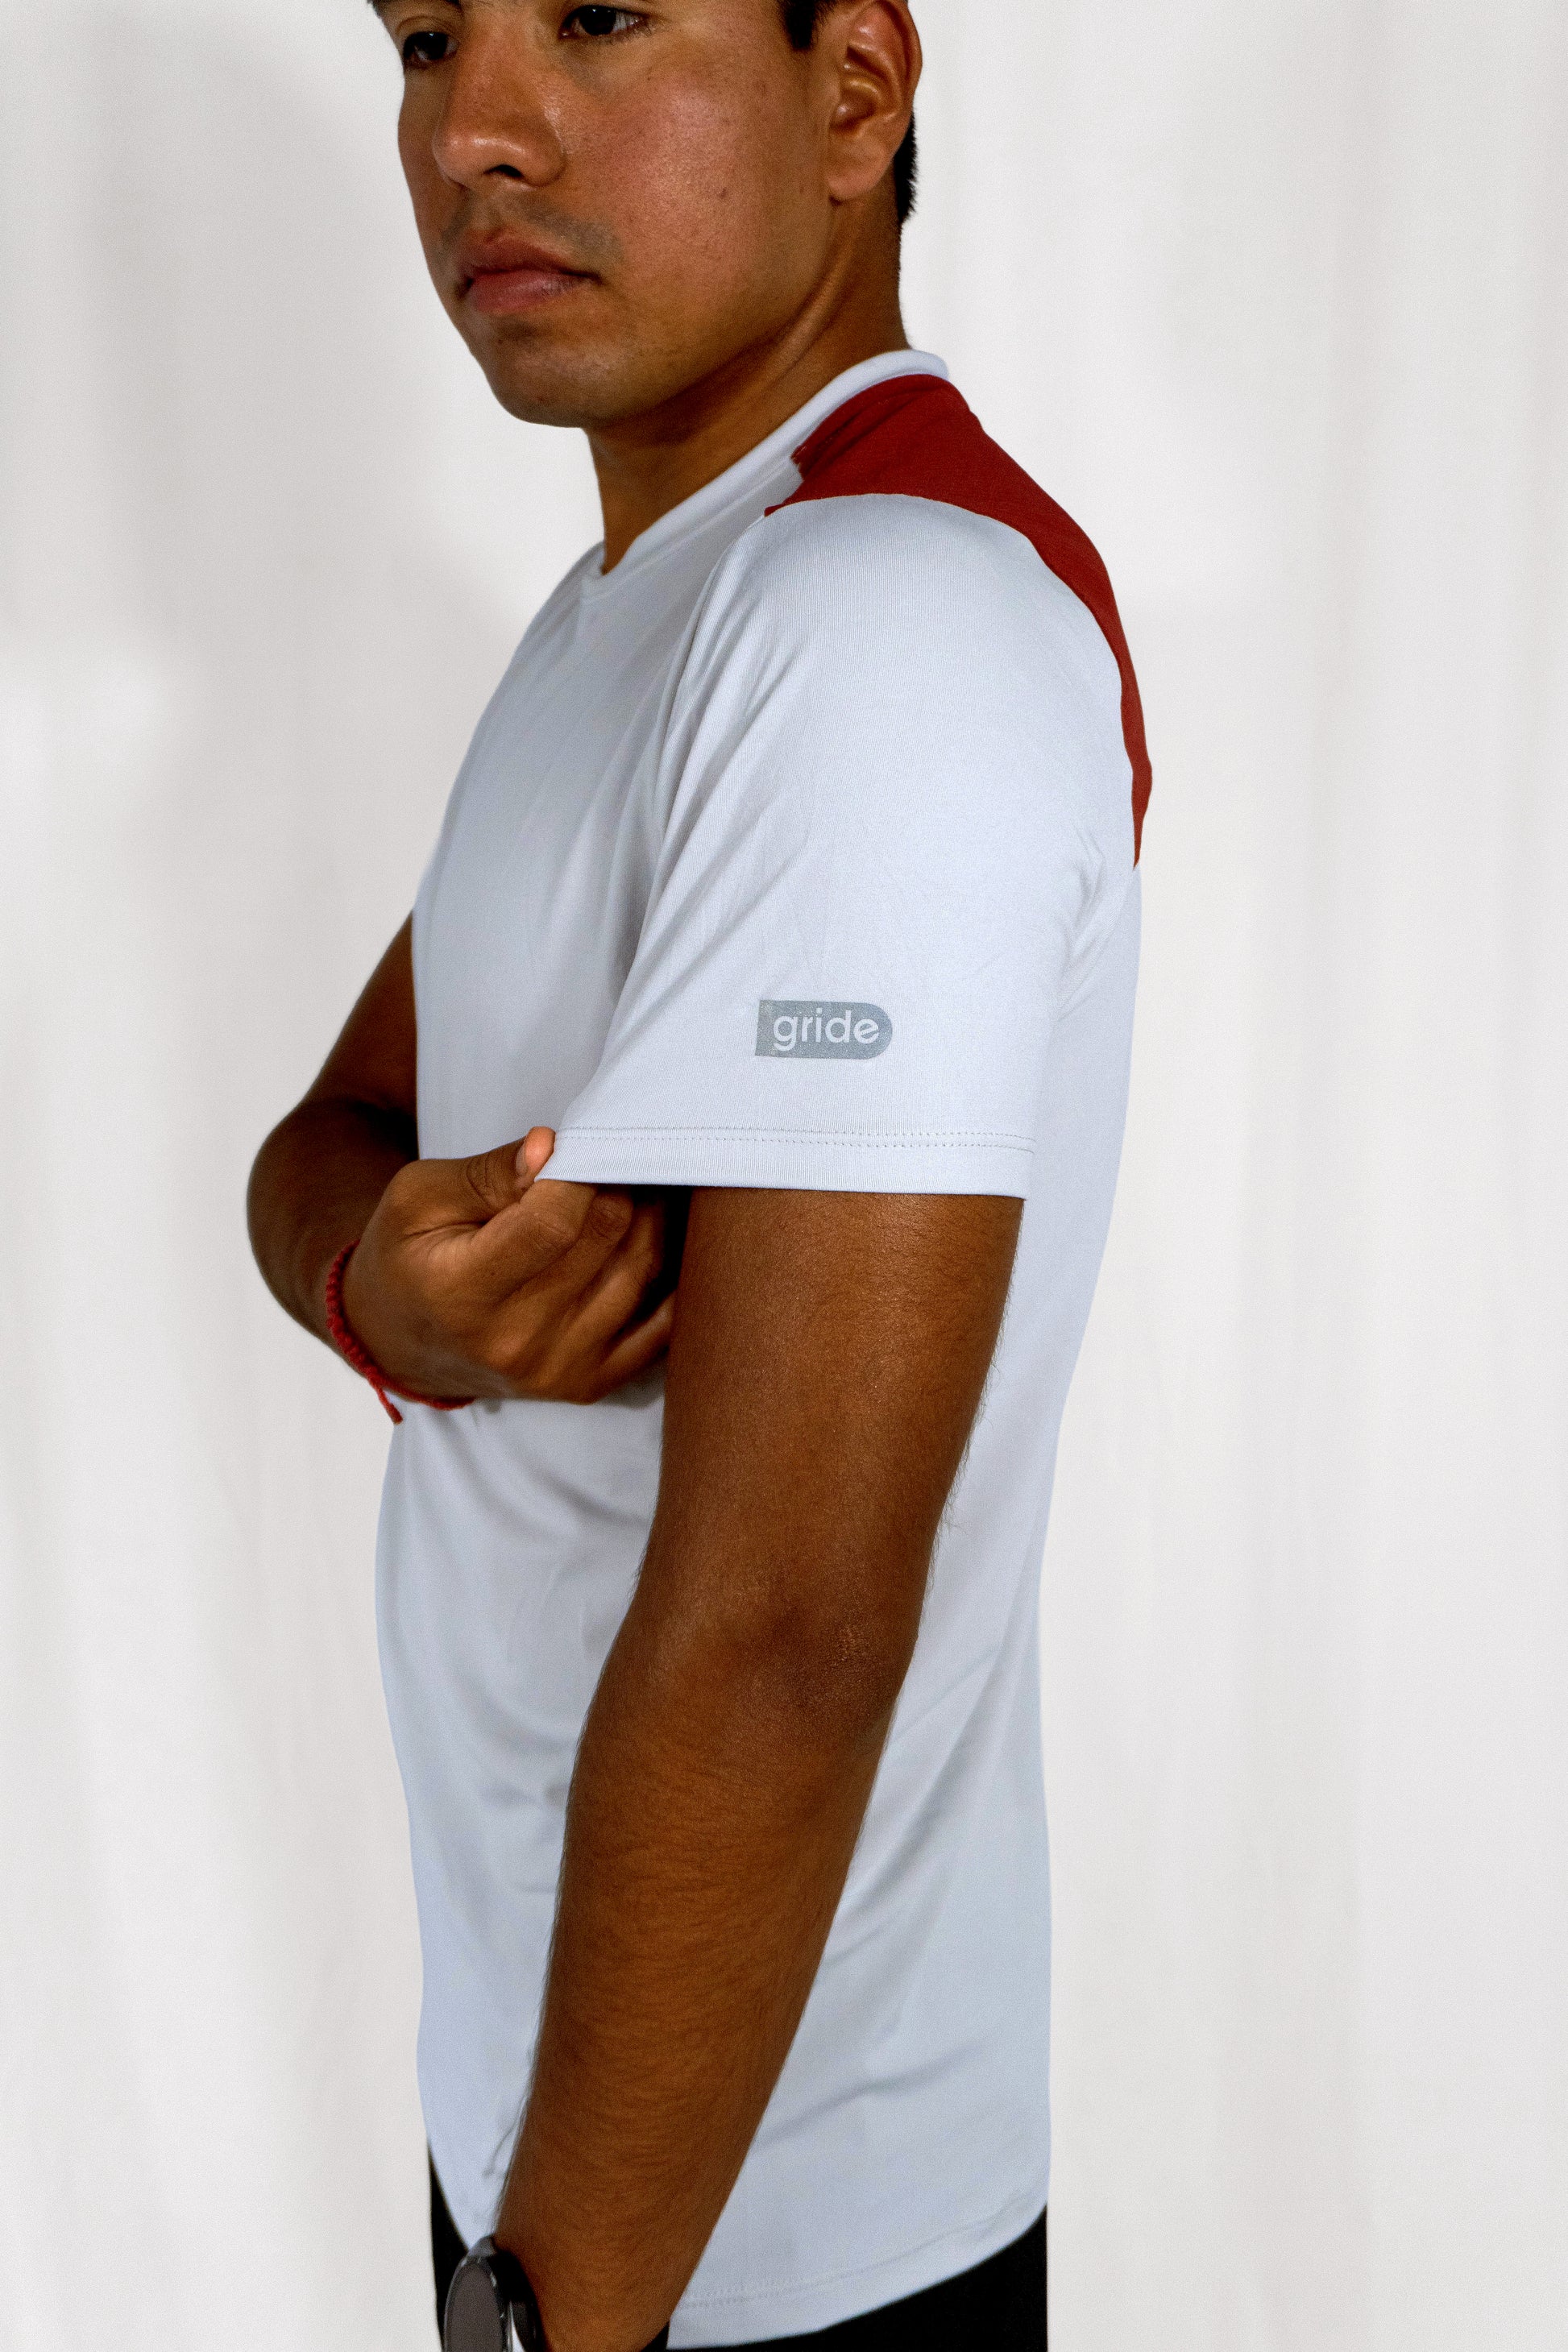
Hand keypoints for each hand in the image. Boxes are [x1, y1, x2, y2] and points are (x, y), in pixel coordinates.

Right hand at [341, 1128, 677, 1406]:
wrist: (399, 1342)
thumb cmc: (407, 1257)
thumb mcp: (420, 1198)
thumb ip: (489, 1172)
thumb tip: (551, 1146)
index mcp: (462, 1293)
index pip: (552, 1223)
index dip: (578, 1172)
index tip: (576, 1147)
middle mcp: (515, 1342)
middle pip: (607, 1240)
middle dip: (620, 1182)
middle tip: (616, 1153)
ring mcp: (558, 1369)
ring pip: (643, 1272)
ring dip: (656, 1216)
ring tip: (641, 1182)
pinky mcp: (589, 1384)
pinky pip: (664, 1325)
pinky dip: (677, 1274)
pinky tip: (667, 1235)